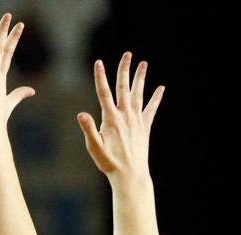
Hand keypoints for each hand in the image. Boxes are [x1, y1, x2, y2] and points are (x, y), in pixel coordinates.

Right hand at [77, 54, 163, 180]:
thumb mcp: (94, 147)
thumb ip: (89, 129)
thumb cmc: (109, 163)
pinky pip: (151, 109)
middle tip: (127, 54)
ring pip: (138, 94)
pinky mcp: (145, 127)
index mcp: (111, 119)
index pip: (103, 93)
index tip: (99, 62)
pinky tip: (160, 88)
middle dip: (124, 70)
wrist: (130, 175)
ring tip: (143, 63)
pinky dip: (156, 98)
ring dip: (140, 78)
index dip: (100, 77)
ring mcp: (137, 120)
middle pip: (124, 87)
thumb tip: (80, 114)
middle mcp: (125, 115)